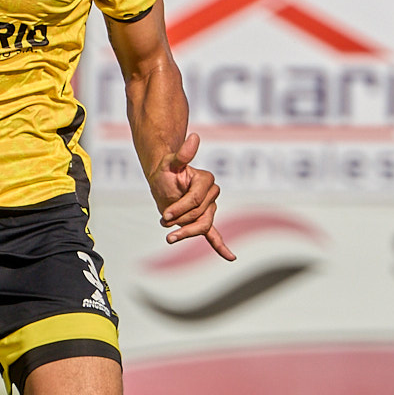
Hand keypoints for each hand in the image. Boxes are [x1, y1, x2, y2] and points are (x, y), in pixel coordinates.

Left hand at [147, 132, 234, 260]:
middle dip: (180, 219)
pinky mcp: (204, 219)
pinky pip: (214, 234)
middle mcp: (212, 194)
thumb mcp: (170, 163)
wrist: (163, 180)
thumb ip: (183, 154)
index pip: (196, 201)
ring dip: (188, 233)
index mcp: (206, 180)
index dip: (180, 208)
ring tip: (170, 237)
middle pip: (199, 214)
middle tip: (163, 221)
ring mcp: (209, 208)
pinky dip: (221, 246)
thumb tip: (194, 137)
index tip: (164, 216)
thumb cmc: (165, 171)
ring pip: (203, 226)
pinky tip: (230, 257)